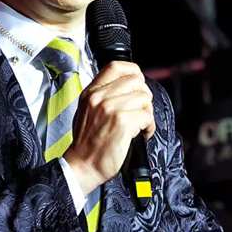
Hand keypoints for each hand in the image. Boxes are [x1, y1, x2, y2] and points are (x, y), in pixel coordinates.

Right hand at [63, 61, 154, 195]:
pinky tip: (141, 134)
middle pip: (136, 81)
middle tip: (140, 110)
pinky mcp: (122, 122)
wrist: (82, 166)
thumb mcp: (86, 110)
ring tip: (140, 125)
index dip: (133, 71)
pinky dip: (149, 127)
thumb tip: (126, 86)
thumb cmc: (86, 142)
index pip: (116, 66)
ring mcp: (110, 108)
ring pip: (144, 98)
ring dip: (147, 113)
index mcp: (91, 92)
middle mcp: (99, 97)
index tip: (138, 83)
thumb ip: (102, 95)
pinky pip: (147, 116)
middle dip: (143, 96)